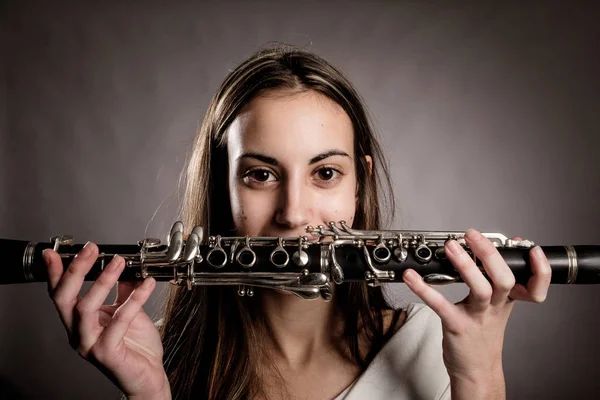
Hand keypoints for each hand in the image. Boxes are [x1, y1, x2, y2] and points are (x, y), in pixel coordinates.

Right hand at [44, 243, 170, 398]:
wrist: (147, 376)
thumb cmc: (135, 347)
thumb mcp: (127, 311)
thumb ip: (122, 291)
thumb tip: (125, 267)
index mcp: (78, 322)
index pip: (60, 293)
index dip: (56, 272)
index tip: (54, 252)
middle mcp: (78, 333)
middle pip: (64, 299)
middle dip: (75, 270)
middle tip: (91, 249)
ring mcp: (90, 344)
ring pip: (85, 309)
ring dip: (102, 281)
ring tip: (119, 262)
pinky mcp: (107, 353)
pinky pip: (119, 321)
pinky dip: (134, 299)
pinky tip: (146, 285)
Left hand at [401, 229, 550, 386]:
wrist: (476, 370)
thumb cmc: (483, 333)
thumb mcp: (498, 306)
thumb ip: (500, 278)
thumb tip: (511, 246)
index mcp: (507, 300)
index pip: (535, 286)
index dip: (540, 269)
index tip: (529, 248)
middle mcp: (495, 307)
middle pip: (504, 279)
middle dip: (490, 254)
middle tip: (473, 235)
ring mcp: (477, 316)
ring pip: (479, 289)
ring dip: (465, 266)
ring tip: (450, 246)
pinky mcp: (457, 326)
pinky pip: (441, 305)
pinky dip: (423, 289)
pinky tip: (410, 276)